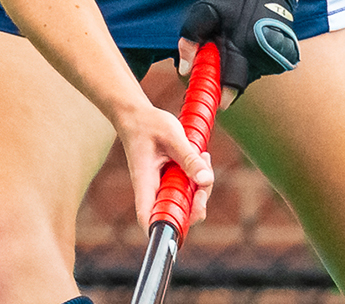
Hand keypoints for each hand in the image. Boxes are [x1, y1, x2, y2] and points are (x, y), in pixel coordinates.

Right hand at [114, 98, 213, 231]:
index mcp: (145, 183)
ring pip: (185, 201)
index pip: (149, 218)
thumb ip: (189, 159)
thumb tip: (207, 180)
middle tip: (206, 179)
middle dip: (197, 202)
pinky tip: (200, 158)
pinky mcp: (169, 181)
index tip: (187, 218)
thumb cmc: (148, 124)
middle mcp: (152, 190)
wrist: (137, 115)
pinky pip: (186, 188)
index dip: (165, 229)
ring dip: (200, 186)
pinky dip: (197, 177)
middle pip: (176, 214)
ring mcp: (161, 187)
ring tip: (203, 158)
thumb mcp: (173, 137)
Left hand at [178, 0, 299, 107]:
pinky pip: (261, 68)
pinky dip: (250, 60)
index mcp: (241, 45)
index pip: (231, 87)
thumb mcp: (204, 10)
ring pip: (249, 76)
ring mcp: (276, 56)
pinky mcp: (285, 55)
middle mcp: (261, 55)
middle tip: (219, 57)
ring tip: (235, 43)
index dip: (219, 96)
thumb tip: (185, 70)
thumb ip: (190, 39)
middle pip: (238, 85)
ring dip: (238, 67)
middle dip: (225, 79)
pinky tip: (249, 42)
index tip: (212, 97)